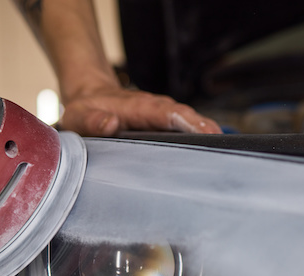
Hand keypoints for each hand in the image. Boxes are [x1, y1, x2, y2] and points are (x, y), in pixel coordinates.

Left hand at [59, 86, 222, 136]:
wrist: (89, 96)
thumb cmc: (86, 109)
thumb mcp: (79, 117)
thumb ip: (92, 121)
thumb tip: (110, 124)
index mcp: (137, 107)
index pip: (167, 113)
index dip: (187, 122)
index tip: (205, 132)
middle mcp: (154, 108)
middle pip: (186, 116)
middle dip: (205, 129)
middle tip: (223, 147)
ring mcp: (161, 114)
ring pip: (189, 120)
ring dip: (206, 132)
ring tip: (224, 151)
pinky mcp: (163, 122)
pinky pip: (185, 126)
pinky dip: (199, 134)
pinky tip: (211, 150)